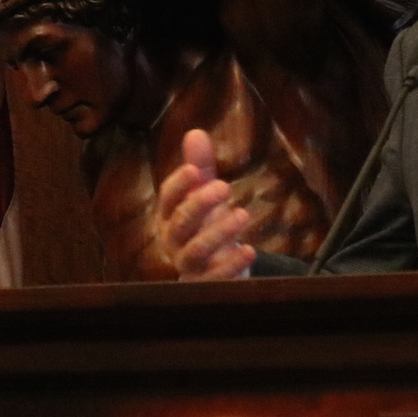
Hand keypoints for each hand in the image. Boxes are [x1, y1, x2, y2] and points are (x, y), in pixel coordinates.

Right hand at [150, 129, 256, 280]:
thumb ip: (200, 167)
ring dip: (218, 233)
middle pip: (179, 223)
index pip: (168, 198)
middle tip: (224, 187)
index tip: (193, 170)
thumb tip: (195, 132)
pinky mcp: (206, 284)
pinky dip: (231, 265)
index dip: (179, 185)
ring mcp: (189, 265)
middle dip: (199, 204)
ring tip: (243, 215)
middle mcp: (173, 241)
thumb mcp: (205, 196)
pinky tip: (249, 251)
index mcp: (170, 216)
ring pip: (195, 251)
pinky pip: (214, 278)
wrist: (215, 272)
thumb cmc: (207, 227)